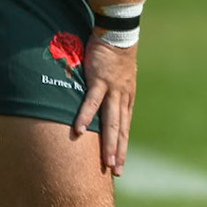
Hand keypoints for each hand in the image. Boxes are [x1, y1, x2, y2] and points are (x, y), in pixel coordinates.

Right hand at [72, 35, 136, 175]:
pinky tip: (80, 131)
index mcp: (126, 100)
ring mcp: (113, 90)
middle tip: (115, 171)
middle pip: (121, 130)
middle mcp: (123, 98)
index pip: (125, 128)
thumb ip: (111, 95)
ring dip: (109, 142)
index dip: (122, 147)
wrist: (119, 34)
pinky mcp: (100, 80)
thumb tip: (102, 108)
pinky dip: (86, 116)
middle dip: (118, 152)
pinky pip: (92, 101)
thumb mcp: (117, 80)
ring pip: (112, 121)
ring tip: (106, 161)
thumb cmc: (114, 57)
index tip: (119, 165)